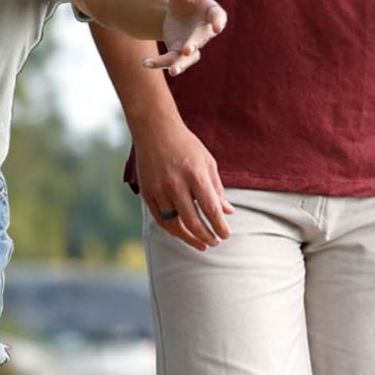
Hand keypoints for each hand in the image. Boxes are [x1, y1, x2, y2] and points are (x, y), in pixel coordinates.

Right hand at [136, 120, 232, 250]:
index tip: (225, 235)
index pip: (210, 209)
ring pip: (174, 224)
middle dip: (206, 236)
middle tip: (215, 242)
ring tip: (201, 244)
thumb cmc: (186, 146)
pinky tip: (183, 234)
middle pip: (192, 221)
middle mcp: (176, 184)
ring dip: (189, 238)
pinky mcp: (146, 193)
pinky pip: (160, 219)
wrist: (155, 130)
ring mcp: (159, 190)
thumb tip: (227, 212)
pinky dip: (172, 230)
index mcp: (195, 175)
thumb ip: (217, 189)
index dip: (219, 226)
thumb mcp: (207, 163)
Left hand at [144, 0, 226, 75]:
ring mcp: (192, 45)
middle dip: (194, 45)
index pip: (218, 17)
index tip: (217, 27)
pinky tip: (144, 62)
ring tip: (172, 72)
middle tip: (187, 50)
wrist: (177, 11)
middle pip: (200, 40)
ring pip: (188, 58)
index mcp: (211, 12)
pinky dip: (158, 63)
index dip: (218, 22)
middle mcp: (204, 32)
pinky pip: (169, 60)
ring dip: (180, 65)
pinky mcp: (178, 52)